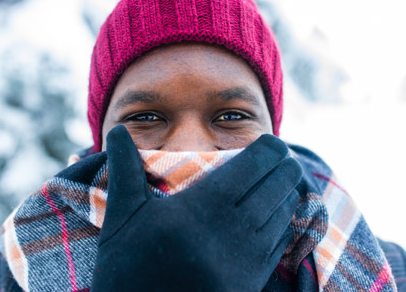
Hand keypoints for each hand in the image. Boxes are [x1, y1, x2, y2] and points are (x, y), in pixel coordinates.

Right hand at [92, 125, 302, 290]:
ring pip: (284, 215)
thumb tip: (117, 129)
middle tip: (282, 157)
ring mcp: (248, 260)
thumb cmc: (127, 269)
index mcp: (205, 207)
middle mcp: (235, 230)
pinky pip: (281, 244)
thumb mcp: (124, 216)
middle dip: (285, 167)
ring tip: (284, 182)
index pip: (256, 165)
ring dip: (287, 194)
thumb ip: (126, 167)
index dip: (270, 148)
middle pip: (278, 186)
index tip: (270, 141)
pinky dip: (285, 224)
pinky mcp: (251, 283)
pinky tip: (279, 218)